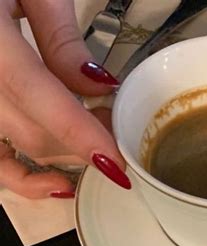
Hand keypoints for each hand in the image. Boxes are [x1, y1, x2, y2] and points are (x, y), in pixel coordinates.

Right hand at [0, 0, 129, 197]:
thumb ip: (60, 37)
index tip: (115, 162)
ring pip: (21, 146)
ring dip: (67, 153)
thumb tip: (97, 87)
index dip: (79, 133)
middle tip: (120, 126)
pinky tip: (59, 182)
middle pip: (34, 131)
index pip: (37, 95)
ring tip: (99, 138)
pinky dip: (24, 178)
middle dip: (85, 141)